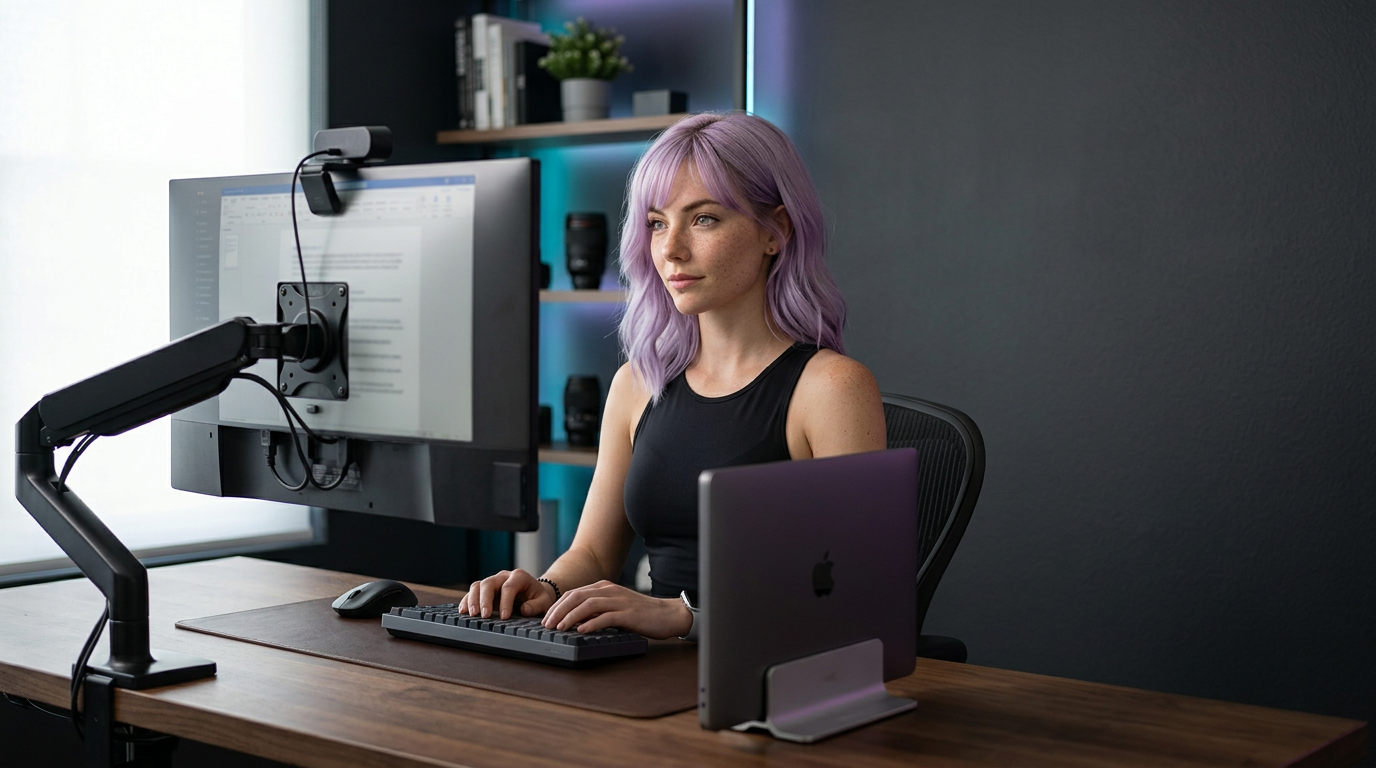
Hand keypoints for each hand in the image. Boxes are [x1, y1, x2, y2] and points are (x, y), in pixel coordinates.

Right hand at [457, 569, 555, 619]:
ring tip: (472, 615)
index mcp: (519, 576)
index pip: (508, 587)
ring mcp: (493, 582)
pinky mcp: (485, 590)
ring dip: (472, 600)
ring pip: (478, 586)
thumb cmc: (539, 597)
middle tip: (484, 616)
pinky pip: (473, 592)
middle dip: (485, 600)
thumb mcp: (544, 601)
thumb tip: (524, 610)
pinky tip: (463, 612)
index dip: (505, 602)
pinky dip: (467, 601)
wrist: (534, 592)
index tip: (504, 617)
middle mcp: (503, 576)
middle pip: (489, 583)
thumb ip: (536, 605)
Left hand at [542, 581, 691, 640]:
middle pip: (577, 597)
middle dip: (558, 611)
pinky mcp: (628, 614)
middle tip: (546, 625)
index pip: (574, 593)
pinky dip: (591, 623)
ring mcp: (619, 601)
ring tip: (559, 628)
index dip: (557, 606)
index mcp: (604, 587)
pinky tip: (581, 631)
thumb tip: (575, 620)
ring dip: (570, 617)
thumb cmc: (641, 614)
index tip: (546, 619)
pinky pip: (605, 617)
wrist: (668, 615)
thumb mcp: (615, 608)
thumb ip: (597, 611)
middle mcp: (609, 591)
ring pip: (588, 605)